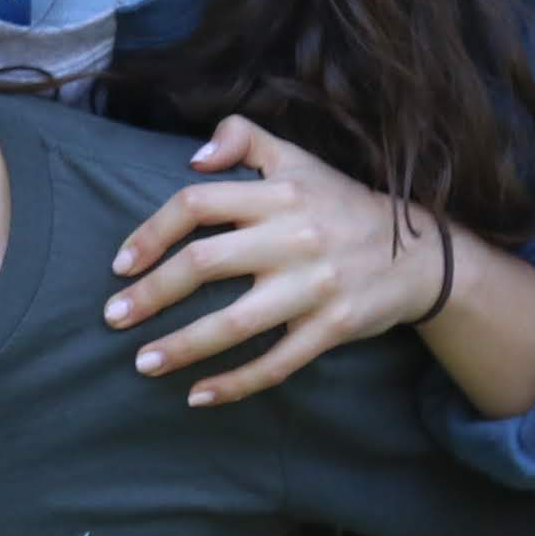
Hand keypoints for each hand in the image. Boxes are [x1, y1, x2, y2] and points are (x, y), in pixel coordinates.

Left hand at [103, 114, 450, 406]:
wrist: (420, 254)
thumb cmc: (341, 205)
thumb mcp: (298, 159)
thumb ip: (244, 139)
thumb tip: (194, 156)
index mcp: (278, 194)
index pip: (198, 203)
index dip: (151, 232)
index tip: (121, 264)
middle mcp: (293, 237)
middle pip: (205, 264)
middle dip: (151, 294)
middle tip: (114, 317)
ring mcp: (314, 287)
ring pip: (234, 323)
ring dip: (182, 347)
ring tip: (143, 363)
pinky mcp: (332, 328)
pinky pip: (276, 363)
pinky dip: (235, 383)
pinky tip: (198, 396)